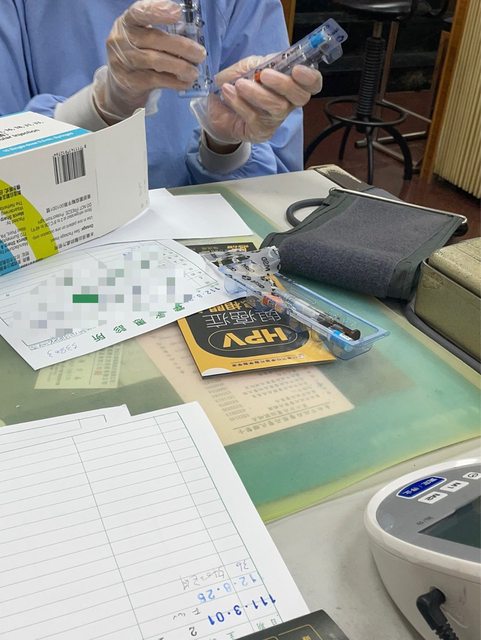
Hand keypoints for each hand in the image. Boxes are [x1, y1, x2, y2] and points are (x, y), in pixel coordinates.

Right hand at [92, 0, 205, 122]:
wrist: (120, 83)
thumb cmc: (138, 53)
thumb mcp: (143, 37)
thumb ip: (161, 32)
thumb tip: (193, 35)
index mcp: (128, 22)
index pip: (139, 12)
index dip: (158, 11)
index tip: (177, 13)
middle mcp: (122, 39)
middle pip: (154, 39)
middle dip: (181, 46)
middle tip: (200, 54)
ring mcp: (124, 61)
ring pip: (156, 61)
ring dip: (180, 66)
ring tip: (195, 72)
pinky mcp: (131, 81)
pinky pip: (156, 80)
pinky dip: (174, 82)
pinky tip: (185, 82)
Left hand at [194, 55, 322, 145]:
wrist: (219, 110)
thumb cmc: (239, 87)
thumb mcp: (246, 67)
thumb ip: (256, 63)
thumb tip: (265, 63)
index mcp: (290, 84)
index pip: (313, 84)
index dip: (310, 77)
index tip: (296, 69)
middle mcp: (288, 103)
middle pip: (300, 96)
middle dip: (284, 83)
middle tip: (264, 75)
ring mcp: (275, 119)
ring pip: (277, 106)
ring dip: (257, 92)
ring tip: (239, 84)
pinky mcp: (261, 132)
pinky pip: (255, 116)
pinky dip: (239, 102)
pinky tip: (228, 93)